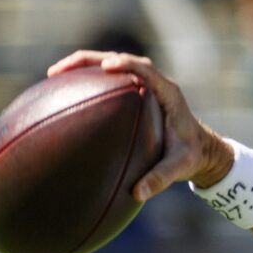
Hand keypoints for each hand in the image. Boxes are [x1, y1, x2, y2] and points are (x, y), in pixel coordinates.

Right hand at [47, 51, 232, 200]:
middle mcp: (154, 84)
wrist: (200, 149)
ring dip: (83, 66)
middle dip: (89, 60)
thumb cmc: (191, 156)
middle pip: (120, 59)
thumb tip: (137, 193)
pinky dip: (87, 82)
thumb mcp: (180, 167)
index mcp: (168, 93)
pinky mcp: (133, 93)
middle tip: (59, 70)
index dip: (127, 64)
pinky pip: (108, 81)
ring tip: (53, 76)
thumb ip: (161, 178)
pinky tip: (64, 92)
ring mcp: (142, 86)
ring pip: (109, 65)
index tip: (107, 67)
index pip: (146, 69)